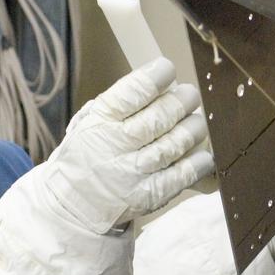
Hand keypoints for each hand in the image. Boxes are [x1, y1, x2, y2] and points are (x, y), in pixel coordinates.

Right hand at [43, 58, 213, 233]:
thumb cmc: (86, 157)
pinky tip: (202, 154)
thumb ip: (119, 105)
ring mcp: (131, 174)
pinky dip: (197, 162)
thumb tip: (159, 87)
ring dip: (192, 130)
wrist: (72, 206)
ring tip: (196, 123)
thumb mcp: (88, 124)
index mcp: (98, 122)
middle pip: (158, 118)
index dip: (154, 79)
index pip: (130, 95)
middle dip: (180, 102)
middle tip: (190, 95)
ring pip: (173, 145)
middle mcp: (114, 147)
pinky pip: (181, 176)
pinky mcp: (148, 196)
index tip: (167, 69)